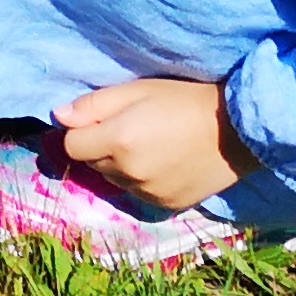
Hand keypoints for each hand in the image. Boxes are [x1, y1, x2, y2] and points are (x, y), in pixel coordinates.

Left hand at [51, 76, 258, 211]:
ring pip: (114, 180)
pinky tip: (165, 163)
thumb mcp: (137, 90)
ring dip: (121, 166)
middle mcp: (128, 173)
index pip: (72, 146)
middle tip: (132, 128)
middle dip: (102, 147)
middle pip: (93, 163)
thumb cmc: (184, 100)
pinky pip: (138, 193)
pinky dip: (142, 181)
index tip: (102, 120)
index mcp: (117, 141)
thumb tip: (58, 116)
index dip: (83, 131)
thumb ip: (94, 104)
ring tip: (152, 145)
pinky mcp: (165, 206)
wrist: (237, 129)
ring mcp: (147, 193)